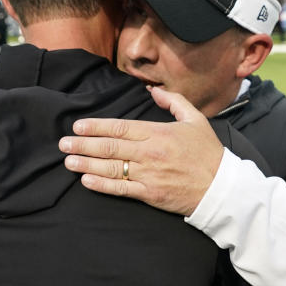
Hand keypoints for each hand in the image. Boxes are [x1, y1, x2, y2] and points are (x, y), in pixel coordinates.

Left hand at [59, 86, 222, 216]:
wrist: (222, 188)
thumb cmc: (208, 153)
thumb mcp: (195, 119)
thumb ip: (174, 101)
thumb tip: (153, 90)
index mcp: (158, 133)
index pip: (119, 128)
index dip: (95, 127)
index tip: (78, 126)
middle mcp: (150, 153)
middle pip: (109, 147)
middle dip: (82, 145)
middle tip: (63, 144)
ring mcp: (148, 175)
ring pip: (110, 168)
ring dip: (86, 164)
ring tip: (68, 161)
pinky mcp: (150, 194)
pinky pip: (121, 189)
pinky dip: (102, 185)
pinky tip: (86, 181)